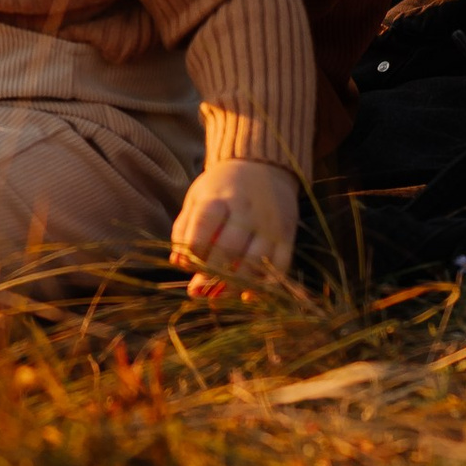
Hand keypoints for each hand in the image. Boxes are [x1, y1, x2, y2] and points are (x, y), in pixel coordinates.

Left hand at [169, 157, 298, 291]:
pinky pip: (279, 266)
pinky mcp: (287, 236)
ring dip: (235, 284)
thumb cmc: (222, 188)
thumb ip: (185, 228)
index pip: (204, 225)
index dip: (193, 249)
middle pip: (229, 248)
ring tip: (217, 297)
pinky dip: (264, 286)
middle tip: (197, 291)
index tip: (186, 263)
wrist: (263, 167)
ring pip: (255, 261)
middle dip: (211, 274)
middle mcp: (246, 210)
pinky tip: (247, 296)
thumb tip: (178, 262)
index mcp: (219, 197)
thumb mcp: (198, 198)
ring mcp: (269, 224)